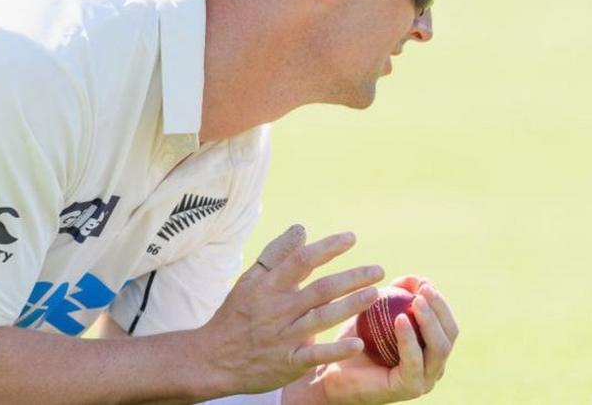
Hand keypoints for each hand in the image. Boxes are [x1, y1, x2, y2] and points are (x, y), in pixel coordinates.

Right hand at [196, 225, 384, 396]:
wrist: (213, 359)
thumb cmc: (237, 315)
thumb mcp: (249, 280)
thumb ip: (276, 254)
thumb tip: (301, 229)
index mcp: (270, 286)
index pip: (302, 261)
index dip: (328, 248)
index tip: (352, 238)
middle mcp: (278, 309)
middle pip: (320, 289)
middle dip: (351, 278)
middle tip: (378, 270)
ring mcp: (284, 336)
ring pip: (321, 318)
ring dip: (350, 306)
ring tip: (374, 295)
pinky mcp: (289, 362)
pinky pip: (315, 354)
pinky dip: (336, 350)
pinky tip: (357, 343)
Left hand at [301, 275, 458, 404]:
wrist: (332, 373)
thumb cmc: (355, 342)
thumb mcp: (377, 312)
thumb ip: (397, 296)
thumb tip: (415, 279)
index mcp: (430, 350)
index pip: (446, 323)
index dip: (439, 300)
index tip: (423, 282)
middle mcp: (434, 367)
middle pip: (450, 334)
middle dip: (440, 308)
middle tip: (424, 288)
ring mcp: (424, 380)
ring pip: (439, 348)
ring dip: (429, 321)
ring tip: (416, 301)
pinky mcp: (409, 388)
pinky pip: (414, 361)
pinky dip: (409, 339)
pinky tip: (400, 320)